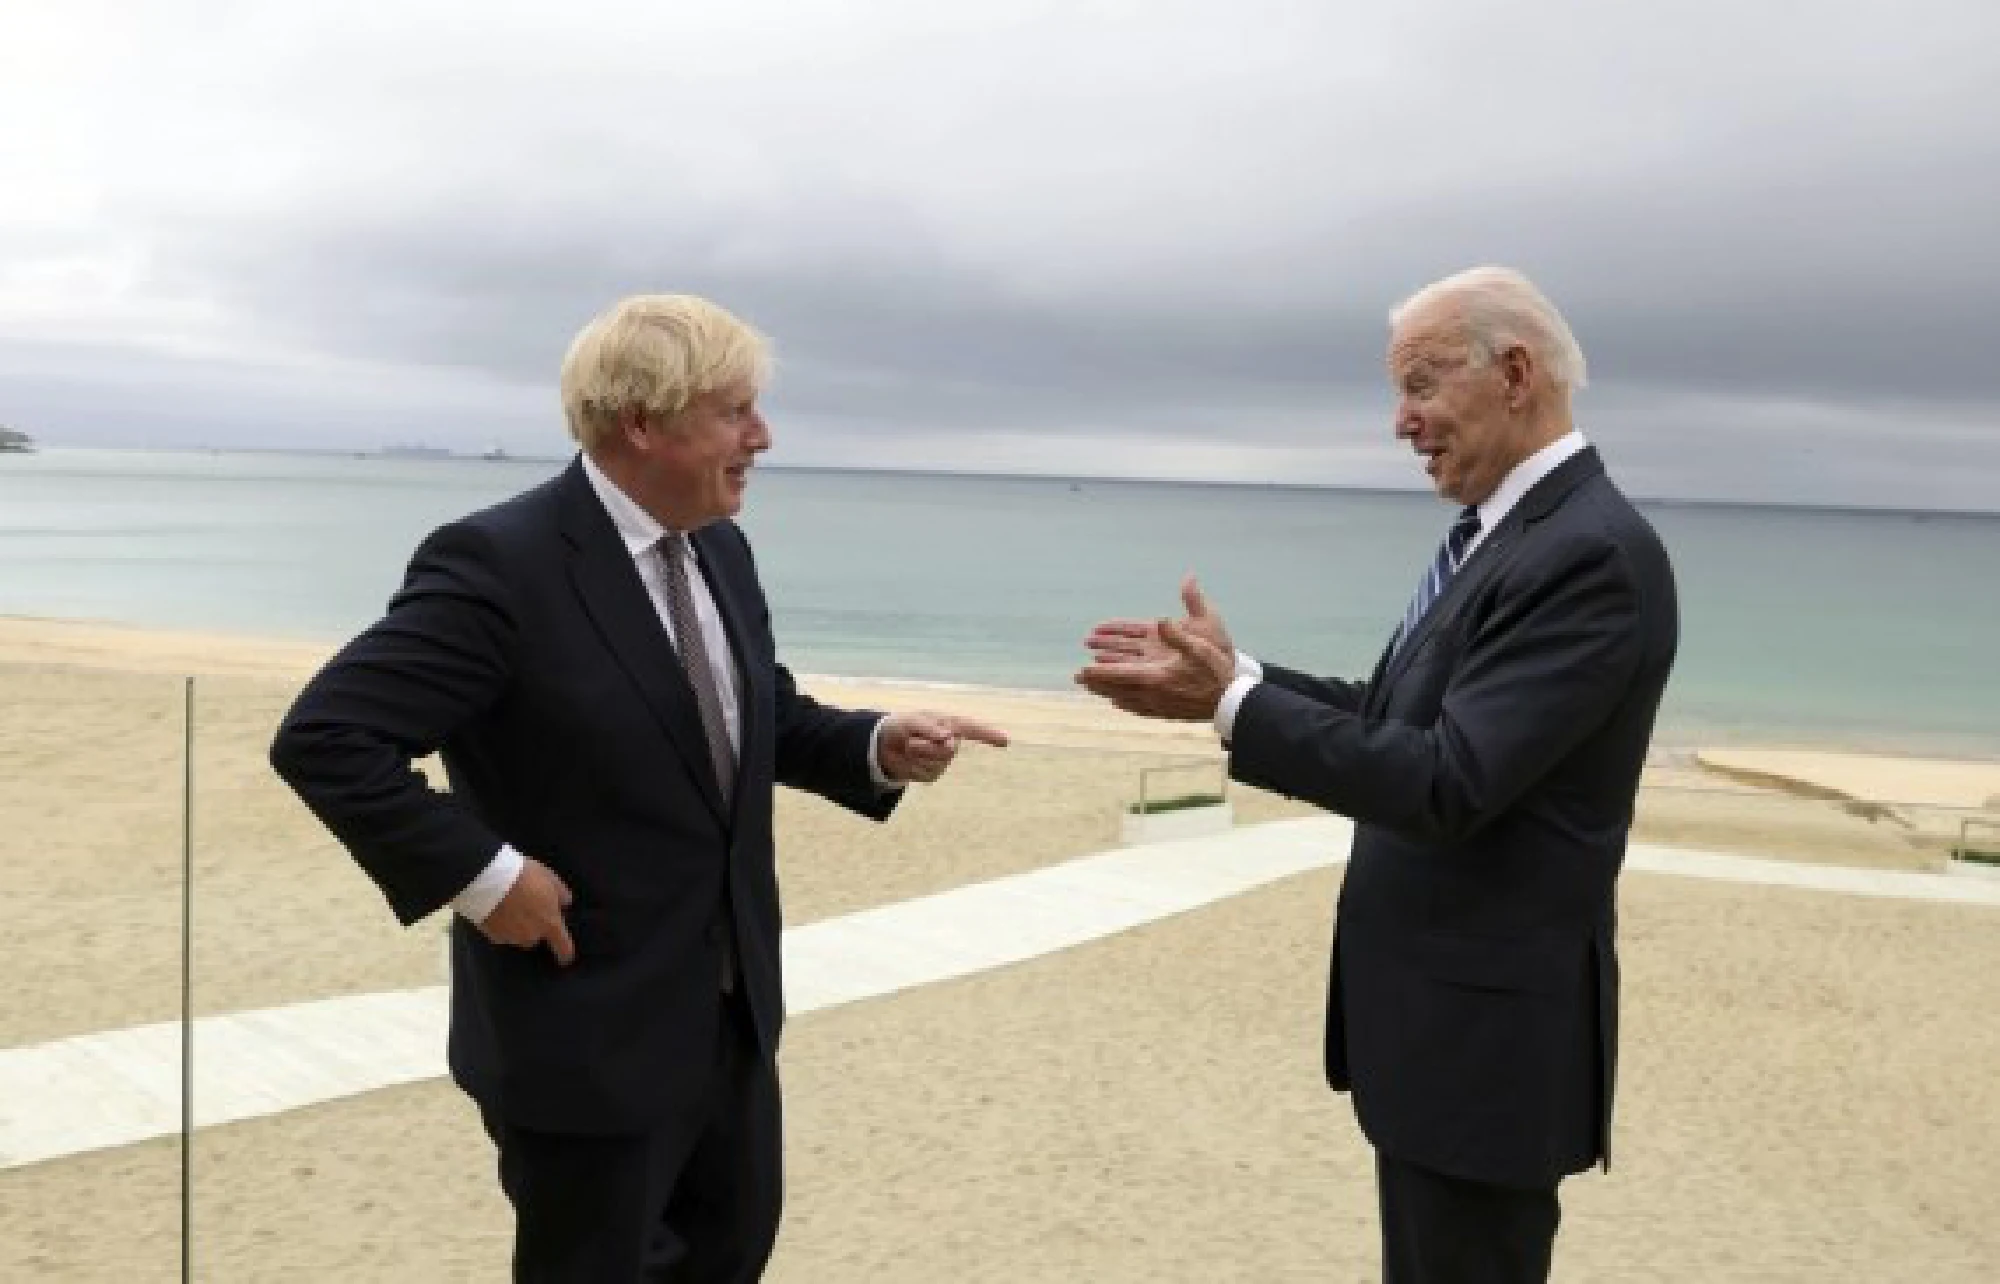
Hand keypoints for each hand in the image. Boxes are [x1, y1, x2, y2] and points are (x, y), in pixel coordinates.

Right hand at [477, 857, 575, 965]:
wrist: (487, 878)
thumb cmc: (523, 875)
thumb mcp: (549, 877)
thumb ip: (560, 893)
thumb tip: (566, 903)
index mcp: (549, 923)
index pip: (563, 947)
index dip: (565, 953)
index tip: (566, 957)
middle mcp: (531, 935)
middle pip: (536, 937)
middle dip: (534, 925)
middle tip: (527, 907)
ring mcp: (510, 937)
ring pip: (518, 936)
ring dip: (517, 926)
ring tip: (510, 906)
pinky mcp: (491, 936)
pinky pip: (501, 933)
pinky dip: (501, 925)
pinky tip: (497, 910)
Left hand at [877, 711, 1009, 782]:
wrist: (884, 745)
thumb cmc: (901, 726)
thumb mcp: (910, 721)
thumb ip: (929, 727)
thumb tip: (948, 737)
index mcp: (948, 725)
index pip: (973, 729)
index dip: (989, 734)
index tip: (1006, 740)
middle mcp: (950, 742)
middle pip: (948, 750)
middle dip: (927, 746)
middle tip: (911, 740)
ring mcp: (943, 760)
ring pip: (936, 762)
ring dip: (918, 755)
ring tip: (908, 747)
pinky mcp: (932, 774)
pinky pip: (926, 774)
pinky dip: (913, 766)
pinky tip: (908, 760)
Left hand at [1075, 581, 1236, 721]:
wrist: (1230, 702)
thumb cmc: (1215, 672)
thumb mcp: (1199, 646)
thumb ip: (1176, 633)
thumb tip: (1160, 620)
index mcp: (1155, 677)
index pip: (1118, 674)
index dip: (1098, 672)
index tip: (1081, 670)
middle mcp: (1151, 694)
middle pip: (1116, 689)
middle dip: (1096, 683)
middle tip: (1078, 679)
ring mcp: (1158, 706)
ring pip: (1124, 699)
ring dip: (1107, 693)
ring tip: (1094, 689)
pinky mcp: (1165, 713)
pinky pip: (1137, 708)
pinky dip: (1124, 703)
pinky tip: (1120, 702)